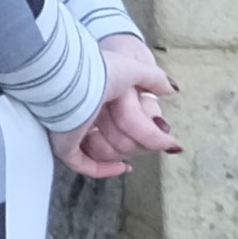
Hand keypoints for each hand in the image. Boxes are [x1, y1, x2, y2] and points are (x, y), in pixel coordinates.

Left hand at [52, 32, 177, 179]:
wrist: (75, 75)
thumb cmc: (103, 69)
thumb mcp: (135, 70)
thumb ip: (154, 79)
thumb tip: (171, 90)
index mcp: (106, 100)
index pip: (134, 128)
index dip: (151, 134)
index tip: (167, 140)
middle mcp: (92, 117)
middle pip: (124, 145)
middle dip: (135, 140)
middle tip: (137, 126)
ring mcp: (78, 133)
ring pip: (110, 155)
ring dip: (119, 150)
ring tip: (121, 133)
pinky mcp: (66, 145)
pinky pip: (88, 166)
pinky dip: (106, 169)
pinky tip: (123, 167)